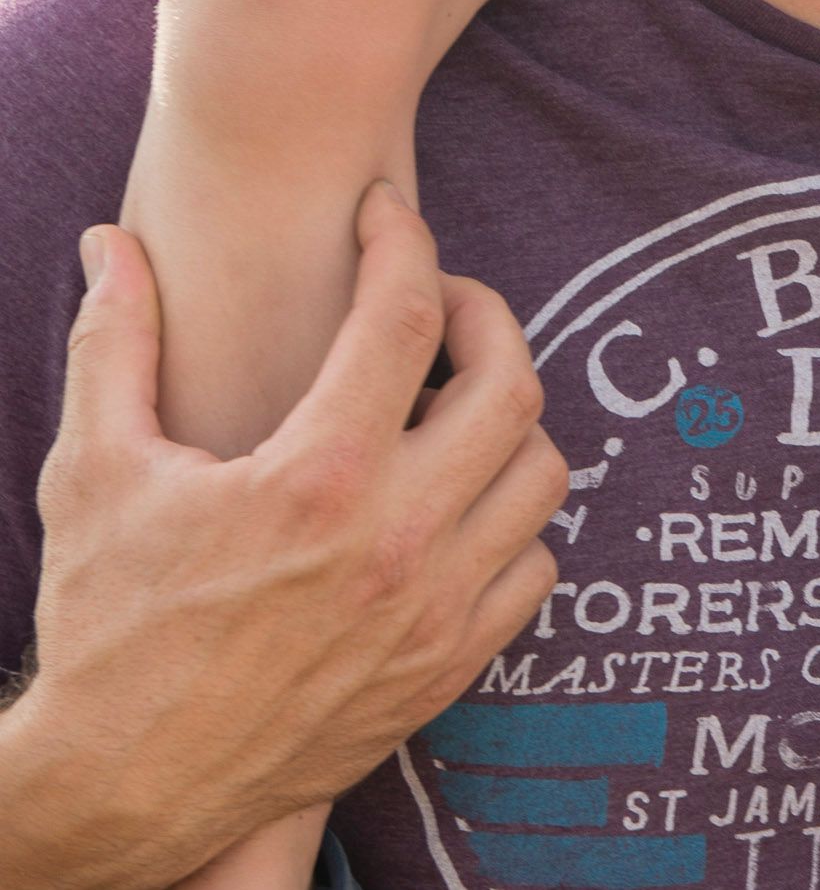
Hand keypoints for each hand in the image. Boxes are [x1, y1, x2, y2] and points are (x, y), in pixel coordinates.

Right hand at [0, 192, 562, 889]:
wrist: (120, 789)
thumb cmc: (105, 626)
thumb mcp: (94, 473)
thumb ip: (114, 343)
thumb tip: (112, 243)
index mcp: (317, 478)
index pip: (407, 314)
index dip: (404, 241)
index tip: (385, 216)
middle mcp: (396, 540)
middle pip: (511, 383)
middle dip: (485, 317)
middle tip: (439, 304)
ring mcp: (432, 609)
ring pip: (539, 471)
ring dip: (508, 420)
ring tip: (449, 403)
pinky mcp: (447, 667)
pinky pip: (535, 564)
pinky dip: (512, 518)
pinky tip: (456, 498)